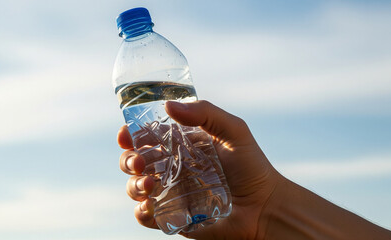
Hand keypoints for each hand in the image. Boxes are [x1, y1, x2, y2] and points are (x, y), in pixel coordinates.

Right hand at [118, 100, 282, 238]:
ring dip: (133, 185)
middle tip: (138, 162)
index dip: (130, 135)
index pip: (146, 137)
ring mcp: (171, 192)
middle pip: (134, 162)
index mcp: (180, 145)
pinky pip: (147, 216)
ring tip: (149, 183)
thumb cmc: (251, 166)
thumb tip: (168, 106)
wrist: (264, 206)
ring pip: (135, 188)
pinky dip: (141, 212)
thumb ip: (205, 112)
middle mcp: (171, 167)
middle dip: (127, 160)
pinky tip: (149, 206)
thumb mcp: (233, 130)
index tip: (125, 135)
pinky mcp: (173, 216)